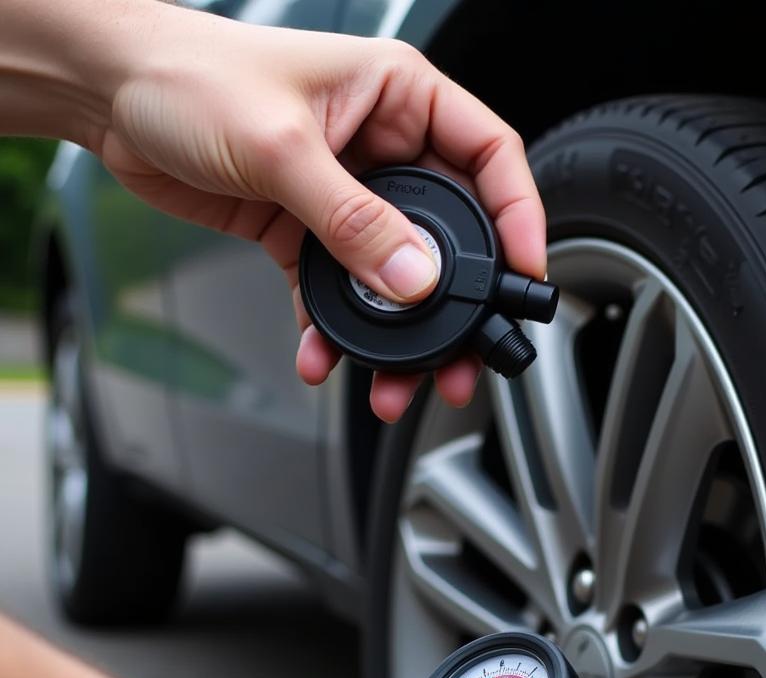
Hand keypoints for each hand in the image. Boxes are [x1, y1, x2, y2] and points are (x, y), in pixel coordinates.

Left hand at [93, 5, 545, 420]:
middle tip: (461, 356)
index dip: (518, 217)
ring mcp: (347, 194)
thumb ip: (353, 219)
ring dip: (395, 333)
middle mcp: (383, 147)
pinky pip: (339, 291)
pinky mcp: (308, 231)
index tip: (524, 274)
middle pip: (448, 234)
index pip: (489, 156)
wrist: (109, 95)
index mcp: (399, 98)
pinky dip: (334, 329)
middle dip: (455, 304)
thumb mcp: (282, 147)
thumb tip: (413, 278)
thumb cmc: (189, 77)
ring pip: (395, 275)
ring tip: (394, 379)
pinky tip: (323, 355)